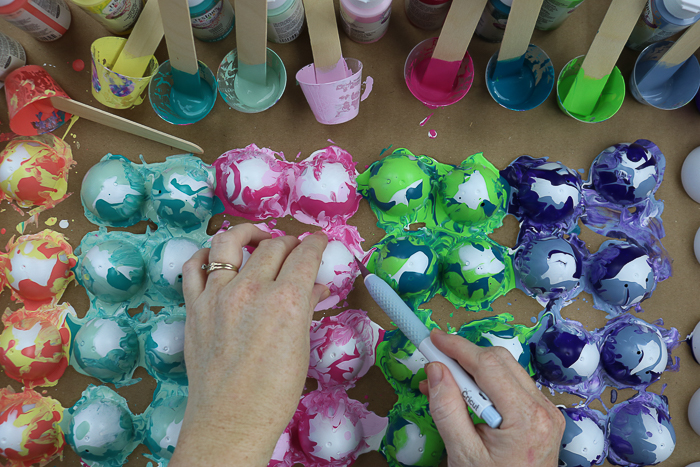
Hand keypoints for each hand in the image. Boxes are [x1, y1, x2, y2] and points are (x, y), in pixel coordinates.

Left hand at [170, 224, 328, 466]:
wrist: (231, 421)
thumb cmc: (273, 393)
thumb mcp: (300, 348)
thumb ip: (306, 308)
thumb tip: (316, 287)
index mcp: (285, 300)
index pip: (304, 255)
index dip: (316, 243)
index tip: (319, 240)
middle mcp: (251, 289)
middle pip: (273, 246)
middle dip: (289, 242)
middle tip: (295, 248)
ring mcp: (217, 295)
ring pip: (229, 242)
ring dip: (247, 233)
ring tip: (257, 238)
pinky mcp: (194, 306)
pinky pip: (194, 266)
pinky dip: (206, 254)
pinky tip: (216, 256)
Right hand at [419, 329, 564, 466]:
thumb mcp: (462, 453)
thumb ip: (447, 408)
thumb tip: (436, 369)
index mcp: (526, 418)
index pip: (488, 366)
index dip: (457, 347)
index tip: (433, 339)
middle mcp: (543, 409)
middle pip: (500, 361)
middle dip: (465, 356)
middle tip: (434, 362)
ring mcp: (547, 412)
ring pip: (507, 369)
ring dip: (474, 370)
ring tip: (444, 383)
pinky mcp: (544, 416)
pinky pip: (513, 385)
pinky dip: (487, 384)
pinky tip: (465, 396)